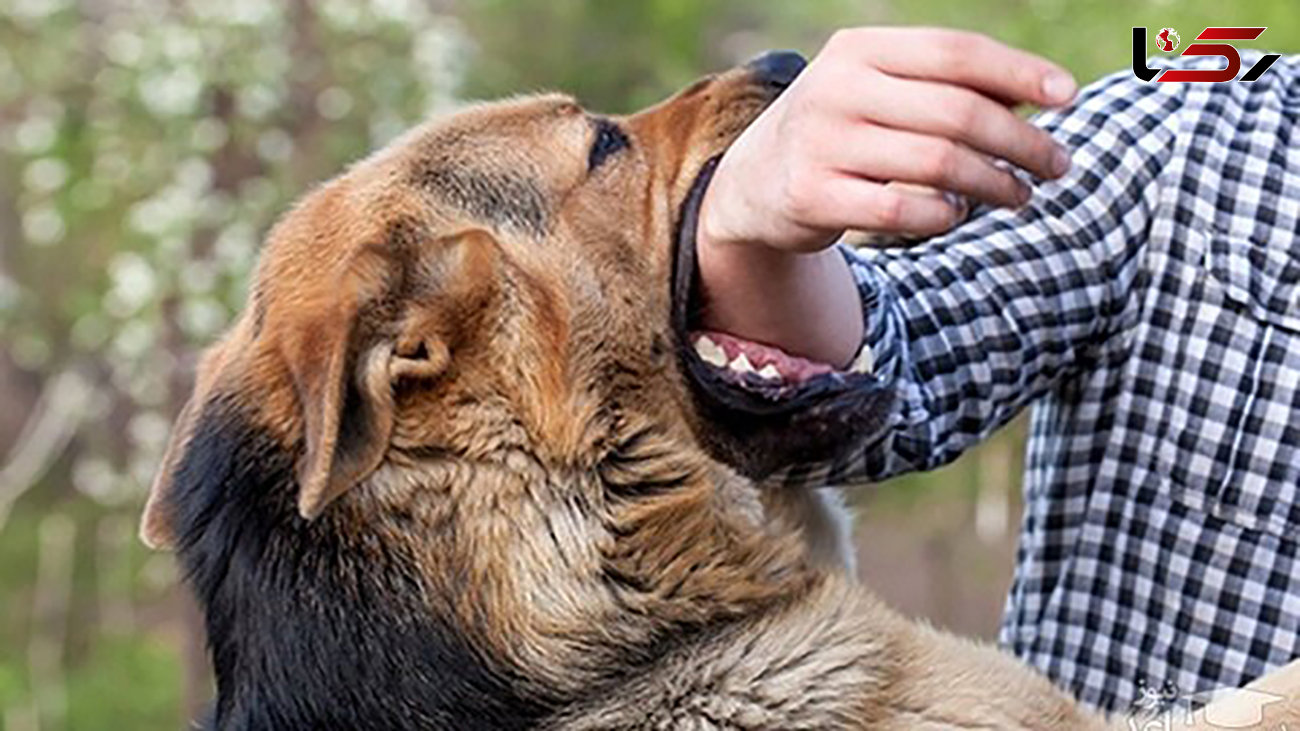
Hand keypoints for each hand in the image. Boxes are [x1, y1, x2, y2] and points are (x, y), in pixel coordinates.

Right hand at [693, 28, 1077, 367]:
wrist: (752, 183)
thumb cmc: (840, 130)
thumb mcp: (878, 90)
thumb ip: (944, 86)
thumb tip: (1041, 95)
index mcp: (858, 50)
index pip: (955, 52)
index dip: (1019, 72)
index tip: (1068, 97)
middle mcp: (836, 90)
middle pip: (957, 112)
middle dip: (1021, 141)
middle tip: (1057, 165)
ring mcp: (821, 144)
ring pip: (938, 164)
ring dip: (995, 184)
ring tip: (1021, 195)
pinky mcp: (812, 196)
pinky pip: (904, 209)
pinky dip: (943, 215)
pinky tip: (956, 214)